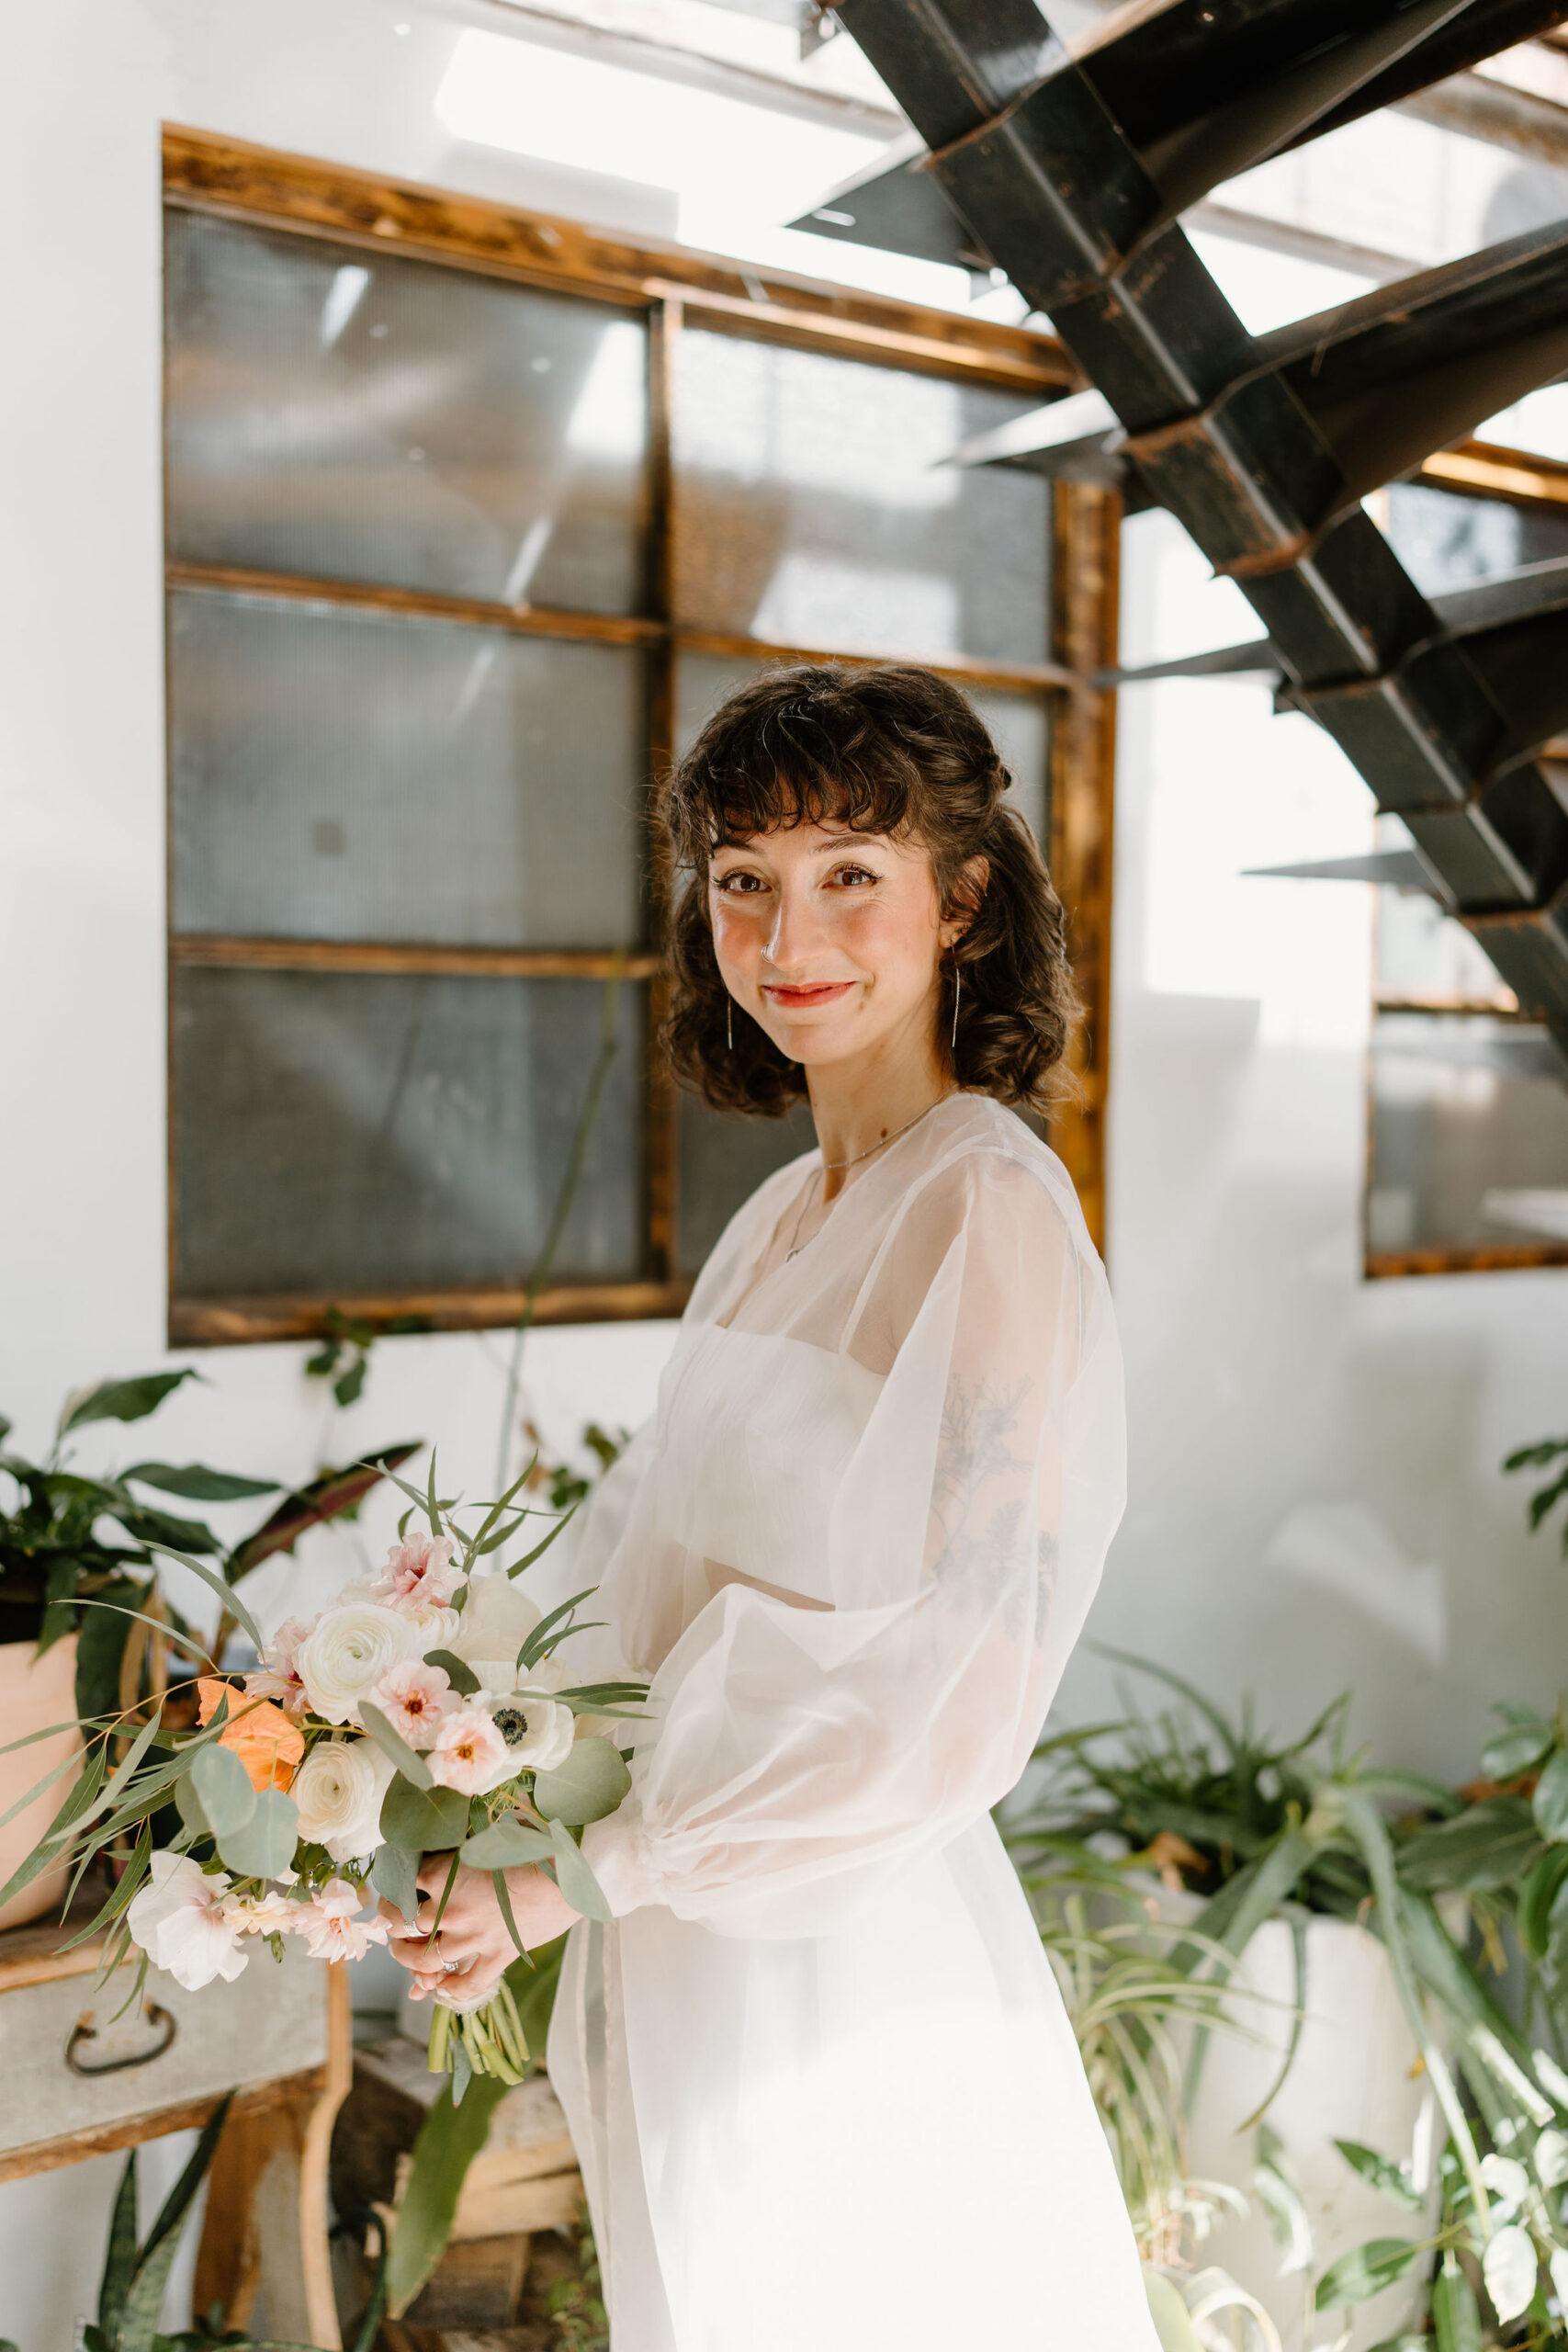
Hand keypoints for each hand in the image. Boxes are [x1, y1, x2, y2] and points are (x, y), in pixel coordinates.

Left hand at [379, 1855, 580, 2005]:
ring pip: (424, 1960)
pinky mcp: (497, 1956)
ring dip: (408, 1961)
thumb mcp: (490, 1836)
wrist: (570, 1873)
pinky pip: (466, 1983)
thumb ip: (464, 1847)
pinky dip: (451, 1989)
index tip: (396, 1887)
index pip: (405, 1883)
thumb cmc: (534, 1844)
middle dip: (392, 1926)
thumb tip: (449, 1849)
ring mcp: (472, 1937)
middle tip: (391, 1925)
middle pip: (404, 1925)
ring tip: (405, 1956)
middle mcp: (450, 1908)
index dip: (396, 1885)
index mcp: (445, 1872)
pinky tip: (444, 1988)